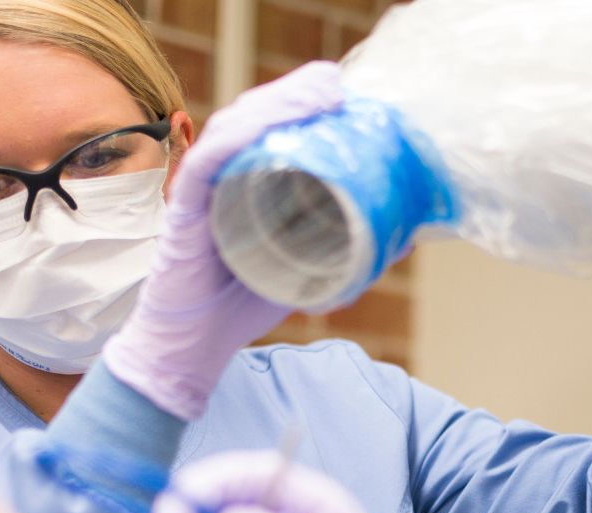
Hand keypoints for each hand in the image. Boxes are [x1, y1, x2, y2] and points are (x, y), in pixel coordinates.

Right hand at [102, 62, 345, 420]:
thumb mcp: (308, 271)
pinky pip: (205, 163)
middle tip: (335, 84)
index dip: (301, 101)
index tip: (343, 92)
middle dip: (294, 92)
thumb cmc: (239, 306)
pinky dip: (236, 138)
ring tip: (319, 95)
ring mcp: (200, 190)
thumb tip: (407, 236)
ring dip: (275, 104)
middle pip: (253, 116)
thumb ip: (348, 252)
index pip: (270, 126)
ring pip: (233, 129)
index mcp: (245, 181)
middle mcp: (220, 177)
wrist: (193, 350)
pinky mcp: (184, 211)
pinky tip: (265, 124)